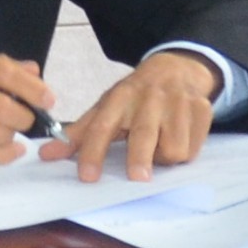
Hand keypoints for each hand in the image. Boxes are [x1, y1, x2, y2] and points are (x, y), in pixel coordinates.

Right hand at [0, 44, 54, 164]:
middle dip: (25, 117)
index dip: (32, 88)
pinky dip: (1, 155)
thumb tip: (32, 74)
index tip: (49, 98)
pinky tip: (9, 150)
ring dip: (12, 136)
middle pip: (3, 108)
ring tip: (10, 132)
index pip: (2, 74)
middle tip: (27, 118)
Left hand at [41, 51, 217, 181]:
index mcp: (118, 98)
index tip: (87, 176)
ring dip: (164, 158)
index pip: (101, 127)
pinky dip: (185, 152)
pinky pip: (194, 146)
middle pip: (142, 134)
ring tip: (157, 149)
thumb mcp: (105, 107)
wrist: (177, 69)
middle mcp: (147, 99)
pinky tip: (178, 140)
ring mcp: (177, 104)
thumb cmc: (134, 96)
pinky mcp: (202, 110)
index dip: (92, 152)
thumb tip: (45, 156)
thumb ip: (77, 134)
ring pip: (174, 146)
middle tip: (137, 178)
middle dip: (139, 157)